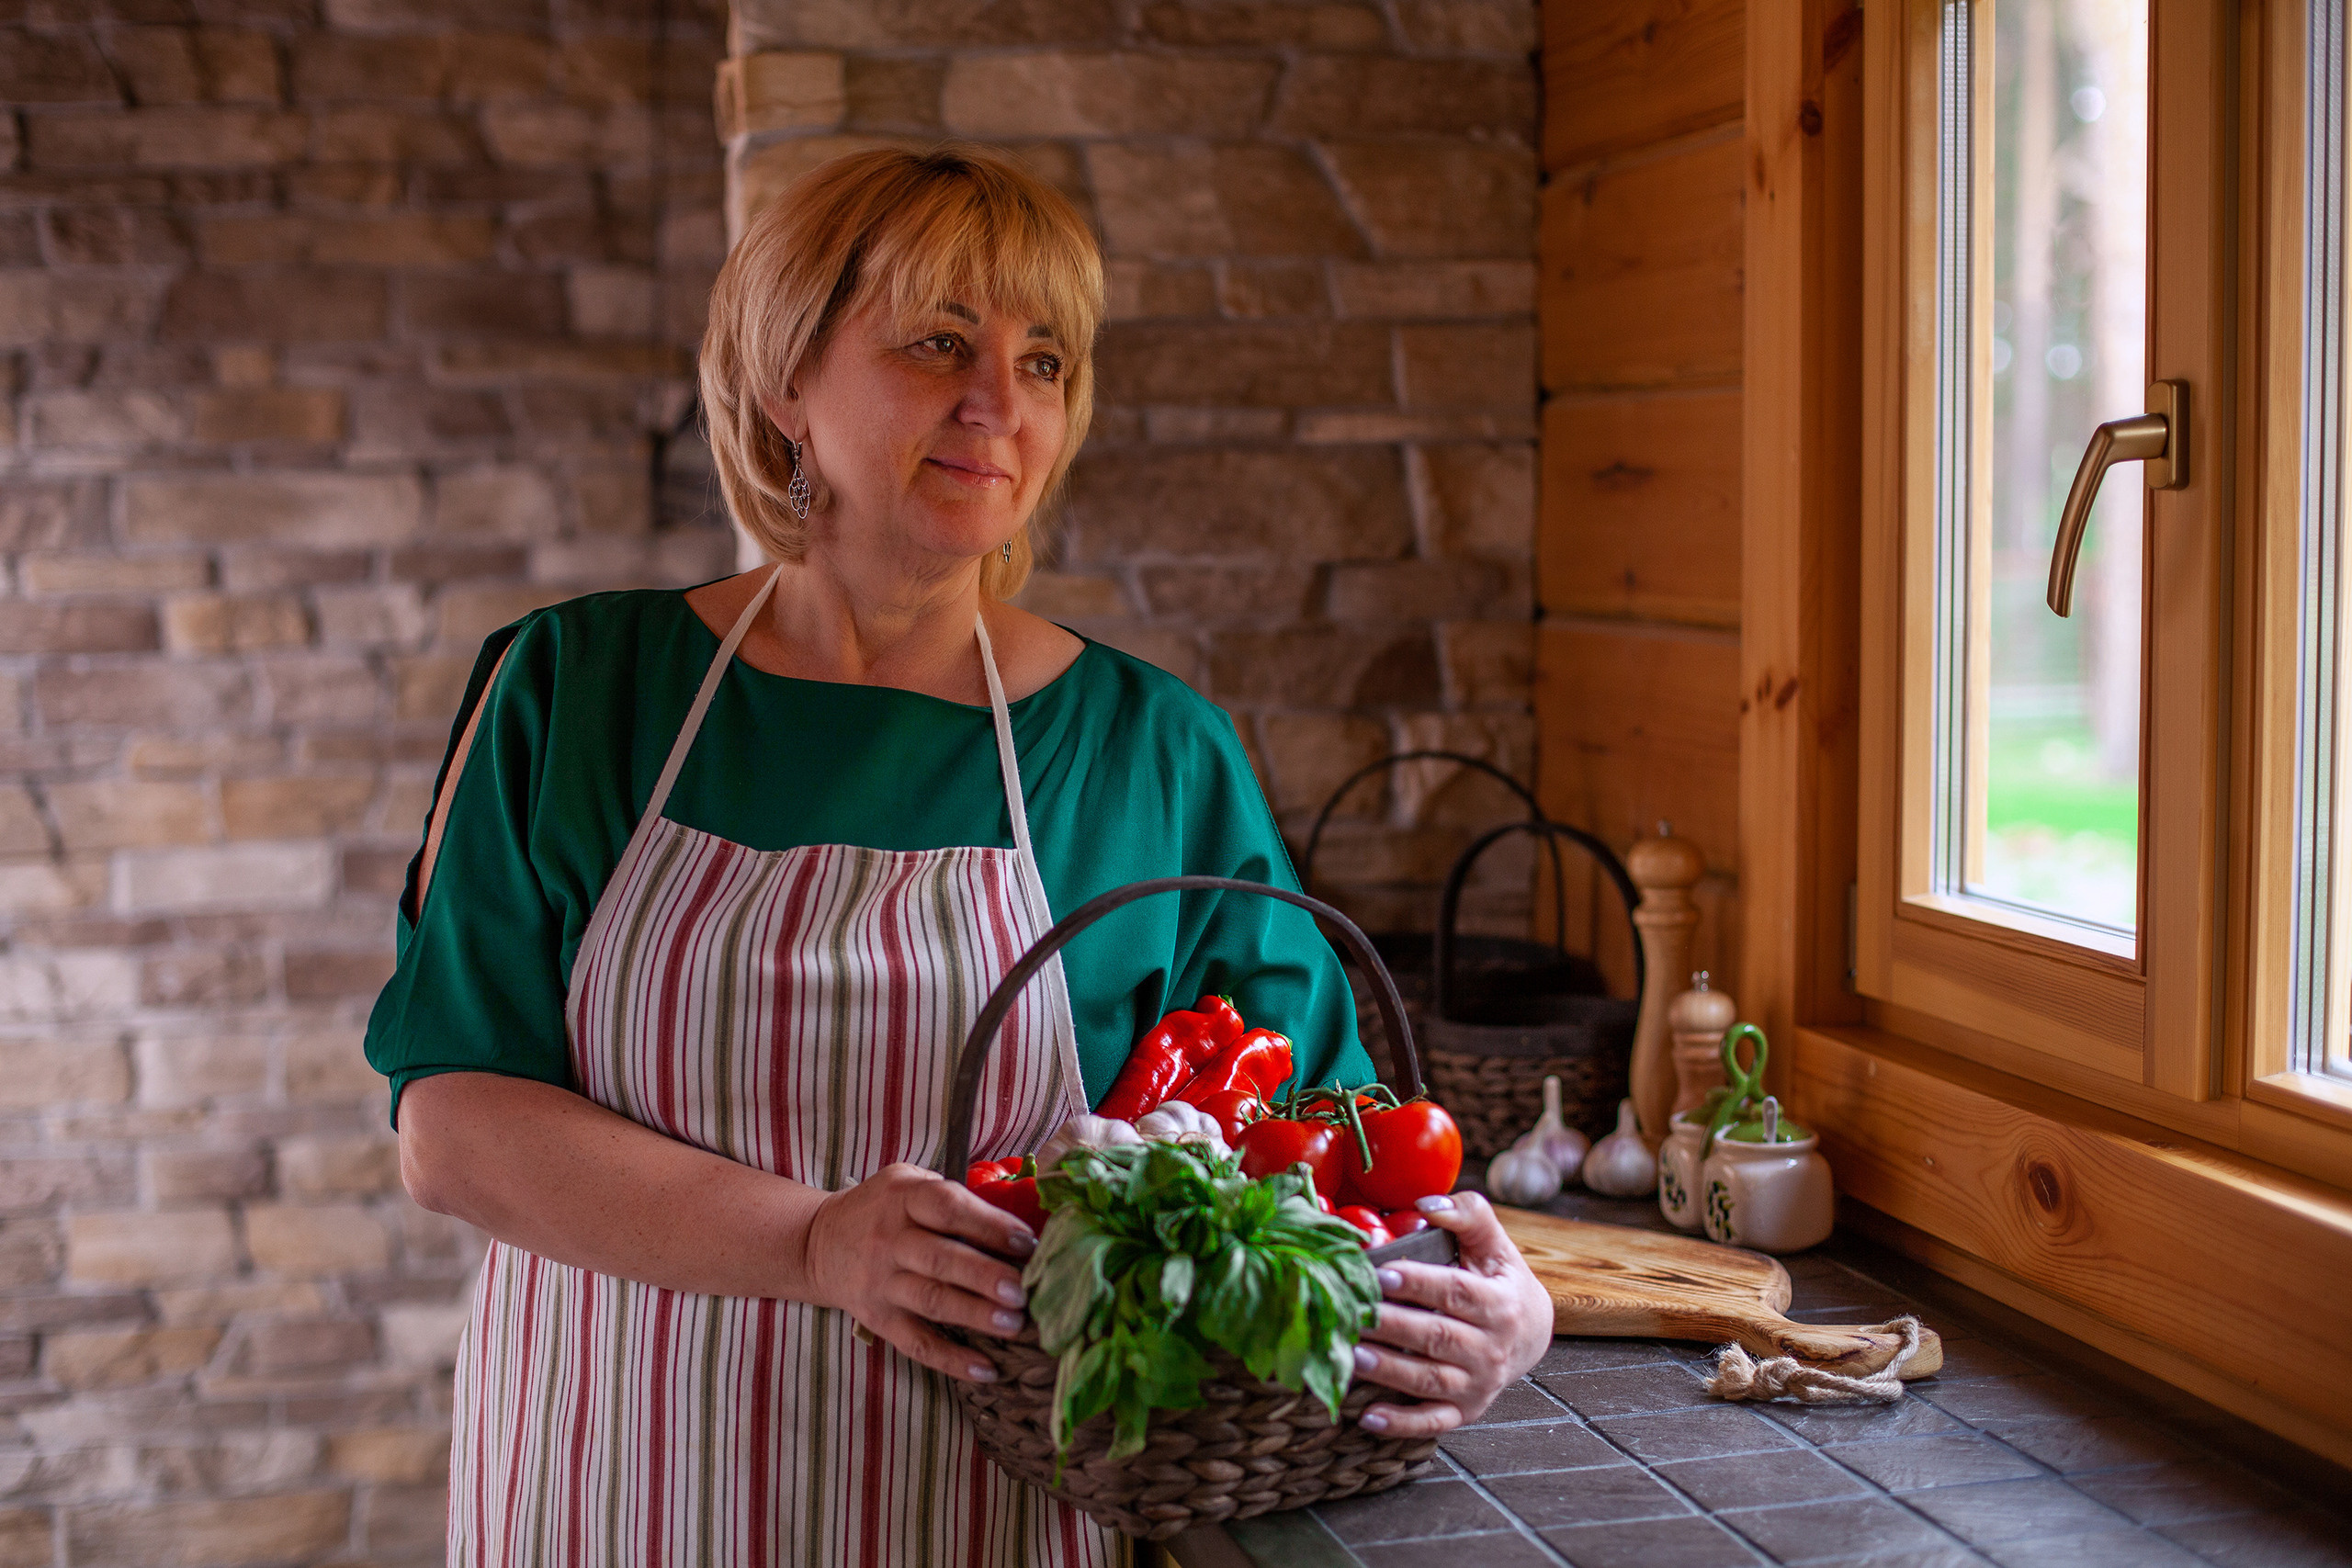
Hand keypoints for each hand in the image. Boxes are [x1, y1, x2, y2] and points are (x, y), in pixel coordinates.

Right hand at [803, 1162, 1036, 1383]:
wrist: (819, 1243)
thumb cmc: (882, 1209)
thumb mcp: (908, 1183)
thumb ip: (953, 1197)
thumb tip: (1018, 1225)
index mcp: (903, 1198)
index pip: (948, 1209)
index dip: (988, 1224)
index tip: (1026, 1241)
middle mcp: (889, 1241)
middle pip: (941, 1260)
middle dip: (985, 1276)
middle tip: (1023, 1291)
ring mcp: (881, 1283)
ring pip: (931, 1302)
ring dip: (975, 1315)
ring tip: (1014, 1325)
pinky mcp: (877, 1319)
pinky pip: (916, 1343)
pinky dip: (951, 1360)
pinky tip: (986, 1370)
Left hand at [1351, 1190, 1554, 1437]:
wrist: (1531, 1332)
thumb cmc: (1499, 1279)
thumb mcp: (1494, 1243)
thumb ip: (1467, 1214)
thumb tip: (1427, 1203)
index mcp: (1499, 1304)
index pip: (1456, 1293)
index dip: (1420, 1284)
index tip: (1381, 1273)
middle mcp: (1492, 1349)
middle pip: (1437, 1338)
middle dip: (1393, 1328)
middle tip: (1352, 1315)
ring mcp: (1478, 1384)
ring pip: (1430, 1381)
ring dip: (1389, 1373)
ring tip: (1351, 1358)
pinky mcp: (1464, 1411)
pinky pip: (1433, 1422)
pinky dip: (1401, 1425)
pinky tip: (1367, 1417)